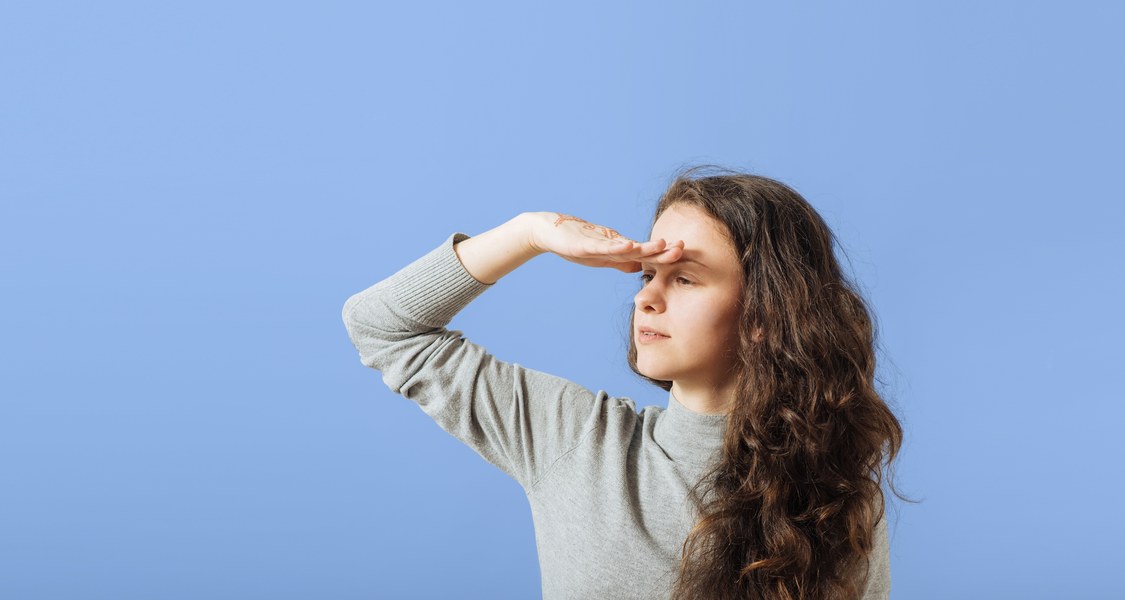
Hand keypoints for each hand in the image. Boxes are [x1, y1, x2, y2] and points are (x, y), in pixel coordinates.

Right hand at [525, 211, 683, 272]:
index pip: (646, 254)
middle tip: (683, 248)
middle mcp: (613, 244)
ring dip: (645, 246)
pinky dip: (617, 247)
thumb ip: (620, 262)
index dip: (664, 255)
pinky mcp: (584, 244)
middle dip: (662, 249)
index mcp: (618, 249)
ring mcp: (599, 243)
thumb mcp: (601, 258)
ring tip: (662, 244)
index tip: (684, 255)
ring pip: (626, 246)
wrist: (548, 231)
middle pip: (642, 249)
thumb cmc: (575, 244)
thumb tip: (639, 268)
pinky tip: (629, 246)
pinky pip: (603, 247)